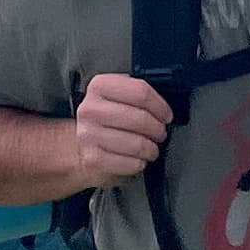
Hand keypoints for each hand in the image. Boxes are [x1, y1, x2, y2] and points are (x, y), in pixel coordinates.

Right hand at [75, 72, 173, 186]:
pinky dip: (140, 163)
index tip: (166, 115)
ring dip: (151, 148)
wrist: (83, 147)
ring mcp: (89, 135)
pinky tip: (137, 158)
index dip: (161, 106)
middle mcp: (91, 109)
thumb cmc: (107, 122)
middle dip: (158, 129)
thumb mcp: (118, 97)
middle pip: (141, 118)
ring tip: (150, 147)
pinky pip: (131, 163)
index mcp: (100, 87)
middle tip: (159, 133)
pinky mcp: (93, 159)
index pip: (141, 92)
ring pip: (138, 143)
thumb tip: (165, 101)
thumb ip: (137, 94)